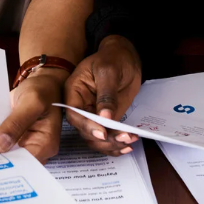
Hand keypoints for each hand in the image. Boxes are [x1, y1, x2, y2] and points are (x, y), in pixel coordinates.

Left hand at [0, 70, 66, 162]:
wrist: (42, 80)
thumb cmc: (42, 90)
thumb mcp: (31, 102)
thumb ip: (16, 123)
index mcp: (45, 144)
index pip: (24, 164)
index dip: (6, 166)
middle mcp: (36, 148)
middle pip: (14, 162)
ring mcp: (24, 142)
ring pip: (6, 153)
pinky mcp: (15, 136)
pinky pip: (2, 142)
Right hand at [64, 35, 142, 155]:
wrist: (125, 58)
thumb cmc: (113, 58)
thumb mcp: (109, 71)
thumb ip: (106, 95)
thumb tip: (105, 118)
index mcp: (74, 91)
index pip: (74, 114)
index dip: (87, 126)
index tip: (103, 133)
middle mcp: (80, 105)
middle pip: (85, 130)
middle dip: (104, 138)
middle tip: (124, 138)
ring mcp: (93, 114)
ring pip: (95, 138)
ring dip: (111, 144)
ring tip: (129, 140)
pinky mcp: (106, 119)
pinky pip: (107, 136)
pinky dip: (116, 144)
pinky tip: (128, 145)